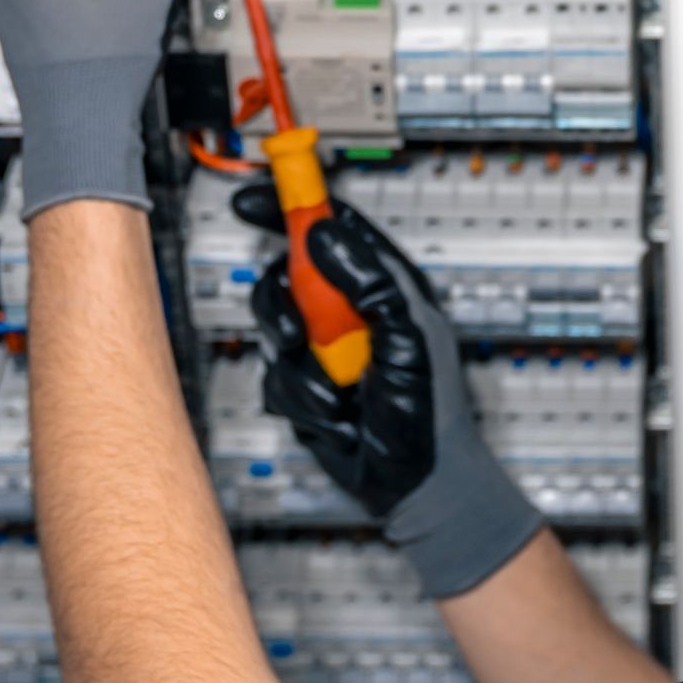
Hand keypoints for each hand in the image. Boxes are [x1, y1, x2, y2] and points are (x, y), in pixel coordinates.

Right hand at [234, 185, 541, 597]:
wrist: (416, 484)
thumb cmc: (430, 411)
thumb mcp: (407, 337)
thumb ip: (370, 281)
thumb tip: (325, 231)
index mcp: (384, 286)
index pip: (333, 226)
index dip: (292, 205)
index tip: (251, 198)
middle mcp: (351, 309)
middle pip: (289, 272)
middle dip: (283, 303)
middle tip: (298, 333)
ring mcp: (325, 347)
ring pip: (274, 325)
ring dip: (298, 363)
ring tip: (331, 388)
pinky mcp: (303, 384)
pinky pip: (274, 376)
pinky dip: (300, 399)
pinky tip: (334, 414)